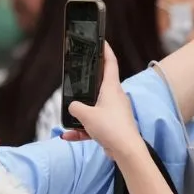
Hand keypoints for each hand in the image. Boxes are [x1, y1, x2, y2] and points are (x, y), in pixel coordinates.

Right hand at [60, 42, 143, 157]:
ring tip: (68, 123)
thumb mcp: (86, 115)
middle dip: (86, 86)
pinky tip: (69, 136)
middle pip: (99, 86)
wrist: (126, 151)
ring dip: (80, 116)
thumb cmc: (111, 128)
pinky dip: (82, 130)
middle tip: (76, 81)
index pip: (110, 64)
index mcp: (112, 88)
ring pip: (94, 109)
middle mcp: (115, 98)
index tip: (101, 42)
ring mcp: (115, 112)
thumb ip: (75, 108)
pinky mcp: (113, 126)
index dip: (105, 51)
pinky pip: (94, 125)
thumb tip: (73, 107)